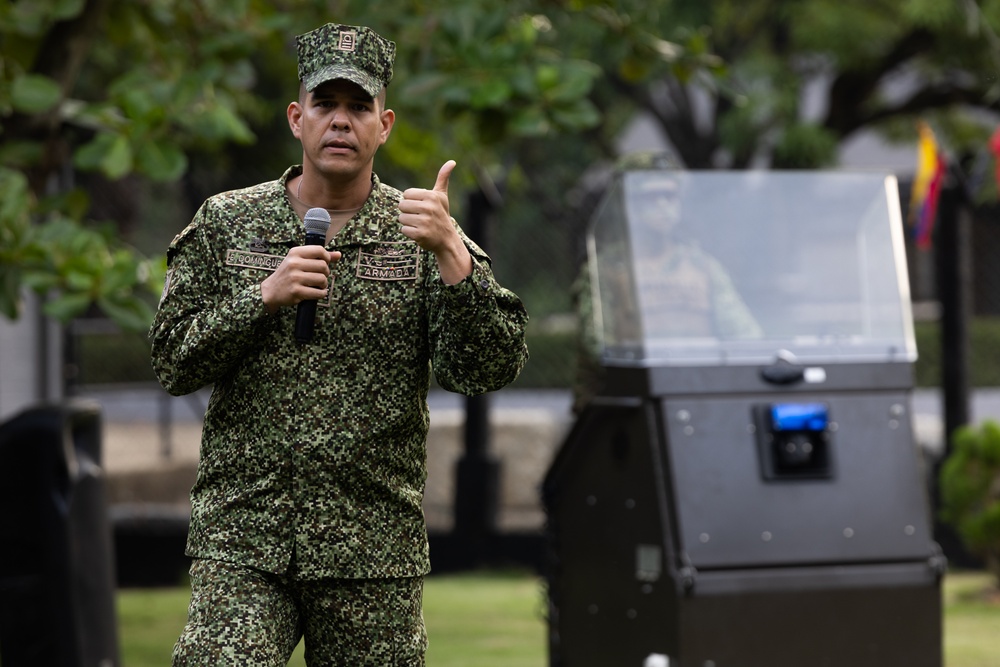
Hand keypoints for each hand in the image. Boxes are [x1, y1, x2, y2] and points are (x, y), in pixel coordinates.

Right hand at [260, 246, 340, 313]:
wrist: (271, 290)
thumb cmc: (288, 274)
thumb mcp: (299, 261)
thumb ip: (319, 257)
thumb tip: (339, 254)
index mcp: (295, 253)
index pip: (319, 250)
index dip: (327, 257)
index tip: (324, 263)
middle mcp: (294, 263)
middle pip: (323, 266)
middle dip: (326, 273)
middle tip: (320, 277)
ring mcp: (295, 278)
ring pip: (322, 279)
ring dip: (324, 284)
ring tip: (318, 285)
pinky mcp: (296, 291)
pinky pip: (318, 293)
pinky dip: (321, 294)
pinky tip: (317, 292)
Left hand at [398, 160, 471, 283]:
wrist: (447, 239)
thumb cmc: (441, 215)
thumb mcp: (442, 196)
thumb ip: (443, 178)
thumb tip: (452, 162)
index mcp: (431, 196)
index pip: (406, 194)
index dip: (411, 201)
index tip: (421, 207)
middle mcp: (428, 208)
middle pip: (401, 205)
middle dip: (408, 212)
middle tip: (419, 217)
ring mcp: (424, 222)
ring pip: (401, 218)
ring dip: (408, 223)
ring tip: (420, 224)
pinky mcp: (420, 234)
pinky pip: (403, 230)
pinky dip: (409, 232)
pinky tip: (419, 232)